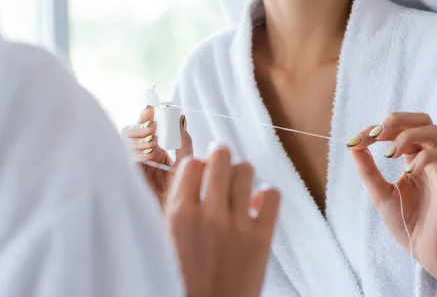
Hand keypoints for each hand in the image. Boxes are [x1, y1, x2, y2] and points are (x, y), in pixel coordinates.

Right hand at [122, 105, 192, 204]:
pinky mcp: (126, 175)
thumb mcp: (184, 165)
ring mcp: (131, 165)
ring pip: (125, 142)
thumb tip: (181, 118)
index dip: (145, 115)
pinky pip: (124, 158)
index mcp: (153, 149)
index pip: (144, 126)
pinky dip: (135, 153)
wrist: (174, 221)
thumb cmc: (180, 196)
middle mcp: (139, 155)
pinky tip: (148, 155)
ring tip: (153, 145)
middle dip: (141, 126)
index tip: (151, 110)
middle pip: (130, 131)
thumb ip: (182, 143)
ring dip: (138, 138)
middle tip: (154, 127)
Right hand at [166, 144, 280, 296]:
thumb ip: (173, 206)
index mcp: (178, 213)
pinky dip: (266, 195)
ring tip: (237, 187)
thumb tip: (188, 172)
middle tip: (220, 166)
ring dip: (241, 175)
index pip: (191, 163)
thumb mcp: (164, 239)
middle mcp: (208, 214)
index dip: (196, 165)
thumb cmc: (182, 279)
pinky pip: (272, 195)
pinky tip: (256, 205)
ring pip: (245, 170)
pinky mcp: (262, 239)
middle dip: (219, 158)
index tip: (199, 171)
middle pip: (220, 157)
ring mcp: (237, 226)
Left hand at [348, 112, 436, 280]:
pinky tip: (405, 172)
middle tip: (374, 135)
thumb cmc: (408, 224)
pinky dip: (421, 157)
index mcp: (411, 159)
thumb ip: (368, 170)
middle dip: (395, 120)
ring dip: (405, 135)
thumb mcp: (380, 194)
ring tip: (388, 154)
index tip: (354, 141)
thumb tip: (353, 146)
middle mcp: (427, 159)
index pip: (396, 130)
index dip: (373, 130)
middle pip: (420, 119)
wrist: (427, 252)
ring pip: (433, 130)